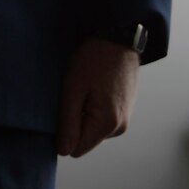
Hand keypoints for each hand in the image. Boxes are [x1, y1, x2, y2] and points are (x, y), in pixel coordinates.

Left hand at [57, 36, 139, 155]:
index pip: (76, 149)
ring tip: (86, 87)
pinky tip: (95, 86)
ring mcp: (125, 118)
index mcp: (108, 125)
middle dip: (76, 121)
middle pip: (86, 139)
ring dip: (85, 112)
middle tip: (75, 93)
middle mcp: (120, 127)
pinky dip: (94, 106)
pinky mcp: (125, 108)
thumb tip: (63, 151)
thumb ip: (68, 122)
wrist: (118, 36)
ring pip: (93, 128)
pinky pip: (102, 118)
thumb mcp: (73, 89)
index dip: (65, 131)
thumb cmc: (94, 59)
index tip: (65, 106)